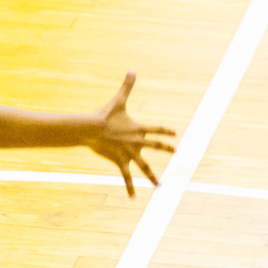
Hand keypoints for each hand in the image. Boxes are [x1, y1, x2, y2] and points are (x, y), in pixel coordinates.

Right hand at [85, 73, 175, 196]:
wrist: (92, 128)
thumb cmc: (105, 114)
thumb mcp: (118, 100)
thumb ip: (127, 86)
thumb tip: (133, 69)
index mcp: (139, 127)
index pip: (157, 129)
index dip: (166, 130)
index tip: (175, 132)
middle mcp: (137, 141)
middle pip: (156, 146)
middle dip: (166, 148)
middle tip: (175, 152)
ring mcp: (130, 153)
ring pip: (144, 166)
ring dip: (153, 176)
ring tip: (160, 185)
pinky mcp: (120, 161)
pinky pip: (126, 176)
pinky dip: (129, 187)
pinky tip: (133, 197)